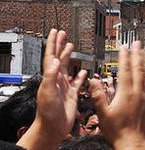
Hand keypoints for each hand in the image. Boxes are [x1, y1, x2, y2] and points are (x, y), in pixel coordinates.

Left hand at [17, 29, 87, 148]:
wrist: (53, 127)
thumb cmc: (48, 113)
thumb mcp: (48, 92)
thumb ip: (51, 76)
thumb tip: (55, 61)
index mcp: (51, 77)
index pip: (51, 56)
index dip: (53, 43)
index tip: (56, 32)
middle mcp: (57, 80)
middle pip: (59, 58)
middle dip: (61, 45)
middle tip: (64, 34)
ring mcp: (64, 87)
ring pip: (67, 67)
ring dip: (69, 57)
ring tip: (72, 46)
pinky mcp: (72, 94)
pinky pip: (77, 82)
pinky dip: (80, 75)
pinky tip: (83, 71)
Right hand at [89, 41, 144, 149]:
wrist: (132, 142)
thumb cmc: (117, 131)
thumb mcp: (102, 114)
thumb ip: (98, 96)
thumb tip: (93, 81)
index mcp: (126, 94)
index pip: (125, 70)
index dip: (124, 57)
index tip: (124, 47)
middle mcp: (138, 93)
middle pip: (138, 69)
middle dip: (137, 54)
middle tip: (137, 42)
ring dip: (144, 61)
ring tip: (143, 51)